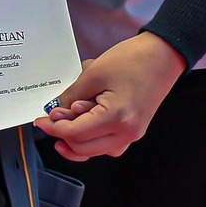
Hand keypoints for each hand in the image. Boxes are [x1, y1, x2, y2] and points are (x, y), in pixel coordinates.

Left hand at [35, 33, 185, 160]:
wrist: (164, 55)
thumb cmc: (133, 59)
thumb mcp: (94, 74)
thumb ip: (71, 96)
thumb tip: (54, 111)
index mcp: (116, 118)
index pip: (75, 134)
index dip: (53, 128)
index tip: (41, 121)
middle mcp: (127, 132)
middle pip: (84, 148)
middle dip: (63, 136)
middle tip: (50, 120)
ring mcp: (133, 134)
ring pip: (96, 151)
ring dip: (77, 141)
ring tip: (65, 124)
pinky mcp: (134, 129)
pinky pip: (109, 146)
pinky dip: (93, 141)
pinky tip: (84, 127)